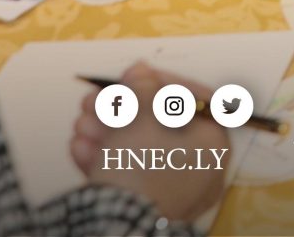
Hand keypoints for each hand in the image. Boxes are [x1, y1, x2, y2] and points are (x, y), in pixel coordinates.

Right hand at [73, 62, 230, 221]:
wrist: (118, 222)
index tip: (134, 75)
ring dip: (104, 130)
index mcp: (214, 142)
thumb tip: (141, 71)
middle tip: (94, 98)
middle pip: (158, 126)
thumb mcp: (144, 112)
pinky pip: (125, 175)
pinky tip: (79, 147)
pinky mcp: (143, 207)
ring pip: (136, 150)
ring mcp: (171, 191)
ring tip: (81, 122)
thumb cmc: (143, 161)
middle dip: (120, 108)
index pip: (193, 102)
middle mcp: (198, 168)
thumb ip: (144, 86)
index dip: (161, 82)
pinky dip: (101, 159)